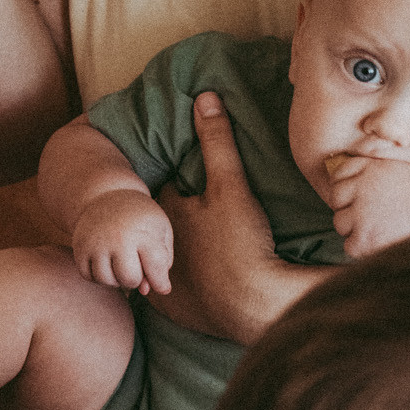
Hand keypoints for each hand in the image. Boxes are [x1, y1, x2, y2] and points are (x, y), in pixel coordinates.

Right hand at [72, 188, 172, 294]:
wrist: (106, 195)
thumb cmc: (140, 218)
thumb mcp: (160, 232)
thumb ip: (161, 263)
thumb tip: (144, 291)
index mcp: (144, 232)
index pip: (156, 270)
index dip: (161, 283)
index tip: (162, 285)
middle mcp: (118, 238)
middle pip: (130, 279)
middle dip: (136, 279)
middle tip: (136, 266)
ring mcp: (95, 242)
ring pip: (107, 281)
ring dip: (116, 279)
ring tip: (121, 264)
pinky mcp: (79, 247)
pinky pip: (88, 276)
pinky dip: (98, 275)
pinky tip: (106, 263)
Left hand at [156, 93, 306, 343]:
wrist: (255, 305)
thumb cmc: (241, 243)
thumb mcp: (232, 187)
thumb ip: (217, 142)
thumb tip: (204, 97)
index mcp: (163, 218)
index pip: (158, 192)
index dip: (172, 185)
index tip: (183, 180)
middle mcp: (153, 251)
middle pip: (156, 229)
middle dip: (168, 222)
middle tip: (192, 216)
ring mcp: (160, 285)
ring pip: (159, 262)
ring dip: (172, 256)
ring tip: (195, 250)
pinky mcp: (173, 312)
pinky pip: (167, 297)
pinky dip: (178, 288)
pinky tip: (193, 283)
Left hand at [327, 151, 409, 257]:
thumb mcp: (408, 173)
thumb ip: (382, 168)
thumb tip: (347, 161)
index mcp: (376, 167)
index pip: (340, 171)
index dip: (346, 184)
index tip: (357, 194)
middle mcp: (366, 187)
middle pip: (336, 197)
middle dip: (349, 207)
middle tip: (373, 214)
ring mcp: (363, 213)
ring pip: (340, 222)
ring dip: (355, 229)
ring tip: (381, 228)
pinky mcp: (364, 238)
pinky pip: (348, 245)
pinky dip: (362, 249)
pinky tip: (381, 243)